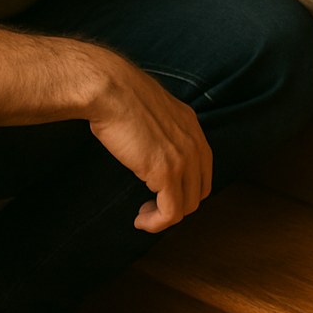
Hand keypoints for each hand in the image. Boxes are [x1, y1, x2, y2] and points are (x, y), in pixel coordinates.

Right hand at [87, 49, 212, 232]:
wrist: (109, 89)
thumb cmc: (118, 95)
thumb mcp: (150, 110)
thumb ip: (160, 128)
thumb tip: (149, 147)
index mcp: (191, 124)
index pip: (203, 168)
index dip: (185, 187)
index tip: (162, 192)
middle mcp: (193, 141)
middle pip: (199, 190)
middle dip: (177, 204)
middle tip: (152, 206)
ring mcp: (182, 157)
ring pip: (187, 206)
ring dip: (164, 217)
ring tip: (144, 215)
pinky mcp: (165, 171)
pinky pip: (170, 212)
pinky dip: (156, 223)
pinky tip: (140, 220)